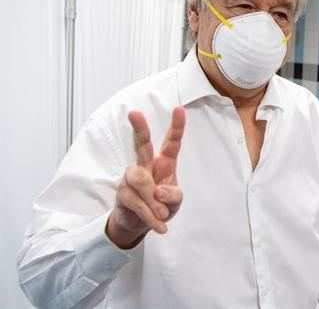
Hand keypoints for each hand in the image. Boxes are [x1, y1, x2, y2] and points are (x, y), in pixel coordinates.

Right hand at [106, 106, 185, 248]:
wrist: (140, 225)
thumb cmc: (161, 206)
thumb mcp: (175, 202)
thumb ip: (173, 195)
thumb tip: (159, 192)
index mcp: (164, 162)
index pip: (171, 142)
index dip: (176, 126)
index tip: (179, 109)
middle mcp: (146, 165)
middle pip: (141, 144)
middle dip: (139, 128)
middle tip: (134, 112)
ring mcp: (131, 177)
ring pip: (141, 181)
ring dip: (154, 201)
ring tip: (162, 214)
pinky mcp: (122, 192)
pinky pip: (136, 202)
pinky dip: (150, 216)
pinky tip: (160, 226)